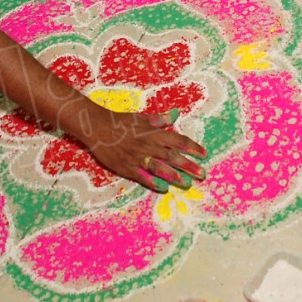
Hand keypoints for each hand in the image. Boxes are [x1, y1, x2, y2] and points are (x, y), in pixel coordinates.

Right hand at [84, 109, 207, 192]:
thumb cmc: (121, 121)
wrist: (98, 127)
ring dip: (174, 175)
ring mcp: (138, 157)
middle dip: (188, 165)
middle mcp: (148, 145)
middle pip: (172, 156)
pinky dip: (153, 182)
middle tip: (202, 174)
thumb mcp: (141, 117)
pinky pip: (142, 177)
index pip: (177, 140)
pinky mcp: (127, 167)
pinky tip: (163, 188)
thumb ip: (159, 119)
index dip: (192, 147)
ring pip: (159, 168)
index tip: (203, 154)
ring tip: (187, 183)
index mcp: (153, 133)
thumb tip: (175, 114)